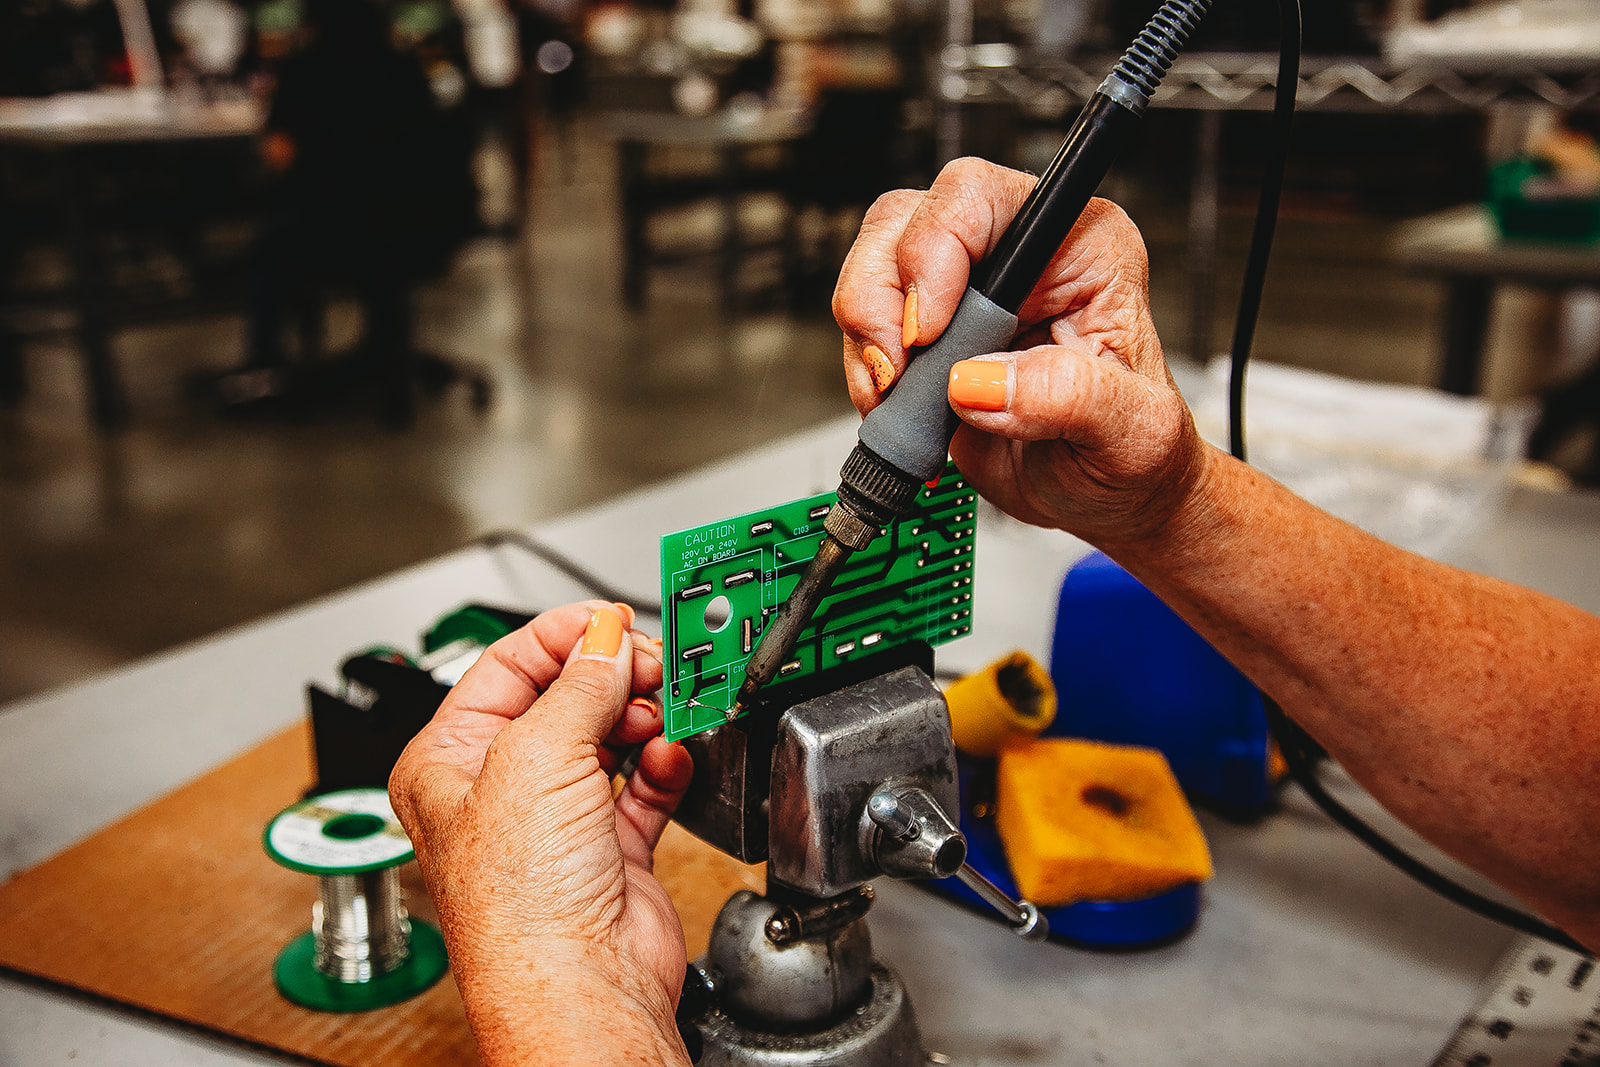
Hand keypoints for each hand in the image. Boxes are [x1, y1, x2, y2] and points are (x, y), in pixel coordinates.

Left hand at [390, 601, 693, 1065]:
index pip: (506, 667)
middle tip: (647, 664)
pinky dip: (663, 762)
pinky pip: (645, 780)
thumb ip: (578, 685)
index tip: (608, 620)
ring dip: (640, 718)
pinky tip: (669, 757)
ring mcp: (557, 817)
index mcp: (448, 760)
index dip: (561, 637)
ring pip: (609, 734)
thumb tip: (604, 640)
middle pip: (564, 696)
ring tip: (661, 711)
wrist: (584, 986)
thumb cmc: (520, 906)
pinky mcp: (611, 846)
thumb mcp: (536, 757)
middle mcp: (500, 787)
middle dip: (610, 676)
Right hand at [833, 158, 1209, 546]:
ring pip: (874, 267)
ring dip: (868, 340)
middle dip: (882, 301)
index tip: (929, 335)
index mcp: (1080, 247)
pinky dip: (864, 372)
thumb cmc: (1132, 453)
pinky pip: (866, 326)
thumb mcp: (1129, 431)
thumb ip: (1067, 396)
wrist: (1103, 497)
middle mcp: (1017, 255)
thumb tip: (979, 381)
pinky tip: (900, 410)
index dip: (933, 256)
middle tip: (900, 372)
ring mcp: (965, 291)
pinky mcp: (930, 333)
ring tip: (901, 399)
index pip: (980, 199)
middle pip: (906, 221)